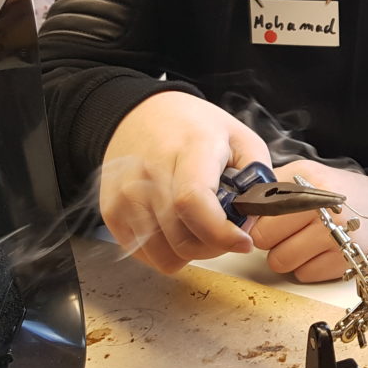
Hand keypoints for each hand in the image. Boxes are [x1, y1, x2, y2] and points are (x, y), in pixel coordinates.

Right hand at [100, 92, 271, 273]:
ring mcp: (126, 192)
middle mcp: (151, 171)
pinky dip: (165, 252)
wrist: (140, 114)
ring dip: (189, 253)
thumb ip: (256, 174)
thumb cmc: (193, 127)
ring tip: (201, 230)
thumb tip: (257, 214)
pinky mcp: (111, 210)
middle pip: (180, 236)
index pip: (194, 202)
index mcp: (190, 148)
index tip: (243, 242)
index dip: (220, 233)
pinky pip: (142, 253)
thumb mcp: (238, 137)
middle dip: (213, 247)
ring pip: (161, 252)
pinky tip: (177, 230)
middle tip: (226, 234)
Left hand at [253, 160, 367, 281]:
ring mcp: (334, 236)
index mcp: (306, 182)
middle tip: (287, 230)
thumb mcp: (305, 174)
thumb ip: (272, 184)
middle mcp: (321, 208)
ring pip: (280, 261)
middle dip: (270, 238)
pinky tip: (319, 251)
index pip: (257, 209)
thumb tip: (239, 203)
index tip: (263, 217)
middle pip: (265, 239)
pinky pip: (303, 275)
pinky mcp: (343, 261)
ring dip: (286, 255)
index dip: (256, 217)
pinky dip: (306, 267)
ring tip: (303, 241)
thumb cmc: (338, 191)